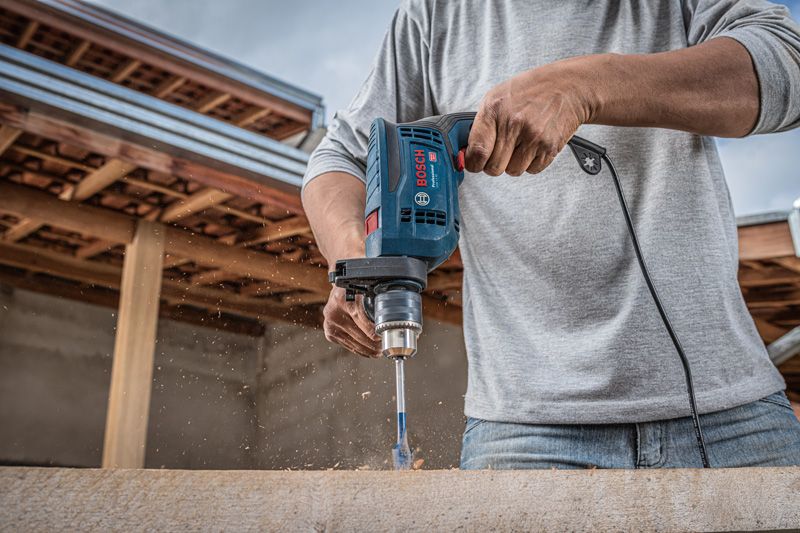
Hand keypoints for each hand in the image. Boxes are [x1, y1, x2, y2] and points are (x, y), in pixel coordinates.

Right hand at [323, 286, 381, 357]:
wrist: (339, 291)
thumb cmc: (355, 289)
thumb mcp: (363, 288)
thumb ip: (373, 300)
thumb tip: (389, 316)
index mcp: (342, 299)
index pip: (359, 317)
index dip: (372, 329)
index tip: (382, 336)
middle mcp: (333, 313)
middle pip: (357, 333)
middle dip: (373, 342)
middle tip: (385, 346)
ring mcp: (330, 324)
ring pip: (353, 342)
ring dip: (368, 349)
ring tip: (379, 352)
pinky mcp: (330, 333)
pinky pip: (348, 345)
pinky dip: (360, 350)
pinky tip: (369, 353)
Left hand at [465, 58, 595, 176]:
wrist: (568, 87)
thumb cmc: (529, 92)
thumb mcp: (496, 98)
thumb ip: (479, 127)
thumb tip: (465, 155)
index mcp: (495, 109)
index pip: (477, 152)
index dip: (473, 163)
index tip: (474, 162)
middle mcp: (514, 123)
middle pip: (493, 167)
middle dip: (494, 163)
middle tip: (501, 149)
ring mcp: (533, 136)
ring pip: (512, 171)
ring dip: (513, 163)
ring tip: (521, 142)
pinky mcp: (550, 147)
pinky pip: (532, 170)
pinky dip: (531, 162)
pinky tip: (534, 144)